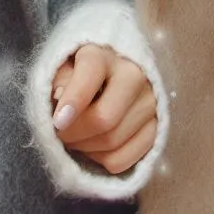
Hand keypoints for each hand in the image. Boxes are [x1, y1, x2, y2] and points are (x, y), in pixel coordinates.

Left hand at [51, 44, 157, 174]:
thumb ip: (58, 80)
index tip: (57, 122)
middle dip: (74, 134)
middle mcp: (134, 74)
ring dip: (84, 149)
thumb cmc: (78, 72)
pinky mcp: (156, 128)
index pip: (91, 73)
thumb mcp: (61, 67)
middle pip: (104, 118)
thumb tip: (60, 97)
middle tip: (59, 134)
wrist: (111, 74)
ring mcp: (150, 102)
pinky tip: (93, 148)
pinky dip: (102, 160)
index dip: (74, 100)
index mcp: (104, 53)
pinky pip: (125, 159)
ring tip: (74, 138)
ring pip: (113, 142)